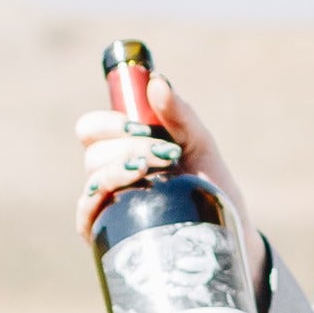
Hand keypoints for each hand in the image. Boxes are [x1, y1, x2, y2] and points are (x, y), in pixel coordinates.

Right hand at [70, 66, 250, 232]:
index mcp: (121, 147)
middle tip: (166, 154)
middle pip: (93, 152)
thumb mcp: (200, 142)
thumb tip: (157, 82)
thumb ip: (179, 113)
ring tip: (159, 172)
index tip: (142, 126)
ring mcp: (107, 202)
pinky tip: (129, 192)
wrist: (227, 226)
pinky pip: (86, 212)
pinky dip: (100, 198)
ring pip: (94, 178)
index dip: (110, 123)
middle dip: (131, 148)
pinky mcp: (106, 230)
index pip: (91, 128)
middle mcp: (109, 173)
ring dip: (123, 169)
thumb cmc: (209, 182)